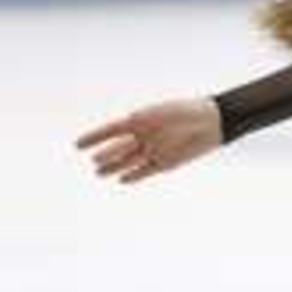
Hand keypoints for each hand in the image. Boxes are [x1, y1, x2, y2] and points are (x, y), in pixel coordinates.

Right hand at [76, 97, 222, 184]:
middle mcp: (144, 136)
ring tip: (99, 172)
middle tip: (96, 161)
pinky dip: (135, 176)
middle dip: (107, 154)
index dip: (94, 137)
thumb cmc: (187, 111)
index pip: (111, 130)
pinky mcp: (166, 163)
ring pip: (128, 161)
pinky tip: (122, 180)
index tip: (77, 145)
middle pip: (118, 148)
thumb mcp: (164, 113)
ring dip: (114, 167)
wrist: (214, 121)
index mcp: (140, 120)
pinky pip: (146, 171)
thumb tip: (127, 125)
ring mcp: (154, 150)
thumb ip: (145, 120)